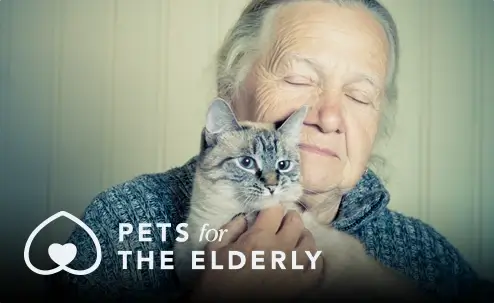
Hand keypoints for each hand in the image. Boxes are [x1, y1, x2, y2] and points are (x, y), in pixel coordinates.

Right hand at [189, 205, 323, 300]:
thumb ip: (230, 228)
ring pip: (309, 242)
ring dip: (302, 237)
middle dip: (288, 217)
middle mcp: (279, 250)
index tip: (268, 211)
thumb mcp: (215, 248)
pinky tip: (305, 259)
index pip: (275, 209)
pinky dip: (314, 261)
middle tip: (282, 222)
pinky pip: (317, 269)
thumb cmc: (217, 280)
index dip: (271, 206)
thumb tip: (245, 218)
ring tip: (295, 239)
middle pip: (296, 221)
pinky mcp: (299, 286)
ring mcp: (292, 268)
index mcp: (258, 238)